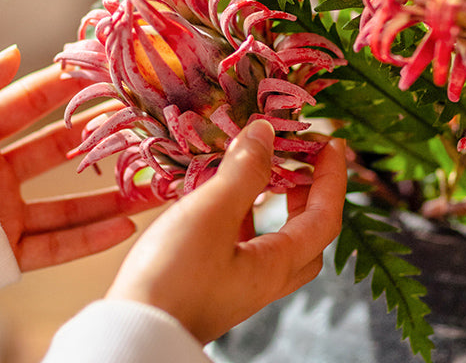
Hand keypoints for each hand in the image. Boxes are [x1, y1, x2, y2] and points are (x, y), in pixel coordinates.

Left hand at [0, 45, 159, 270]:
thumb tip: (16, 52)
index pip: (32, 104)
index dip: (67, 87)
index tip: (106, 72)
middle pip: (60, 150)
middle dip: (101, 135)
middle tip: (143, 121)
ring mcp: (3, 212)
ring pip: (69, 201)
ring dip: (111, 193)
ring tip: (152, 181)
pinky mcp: (2, 252)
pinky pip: (54, 245)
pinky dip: (90, 238)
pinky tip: (125, 224)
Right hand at [105, 120, 346, 343]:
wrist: (132, 333)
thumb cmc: (174, 275)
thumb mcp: (212, 213)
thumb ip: (243, 171)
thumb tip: (266, 132)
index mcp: (276, 265)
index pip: (325, 216)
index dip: (332, 176)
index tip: (332, 141)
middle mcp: (264, 280)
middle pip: (308, 236)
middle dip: (313, 195)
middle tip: (303, 161)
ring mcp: (237, 285)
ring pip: (275, 242)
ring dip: (279, 205)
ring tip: (263, 173)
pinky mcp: (212, 285)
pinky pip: (244, 245)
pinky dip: (245, 216)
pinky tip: (221, 201)